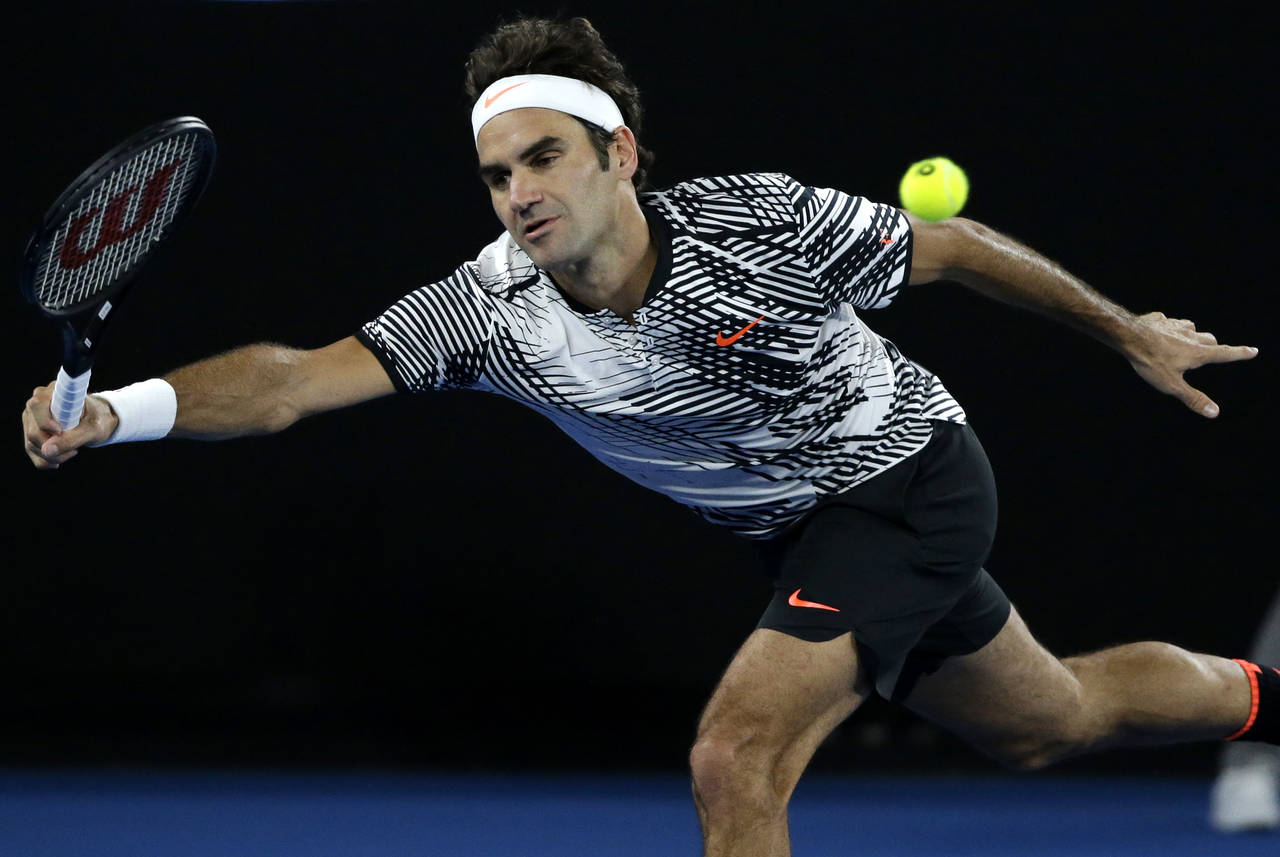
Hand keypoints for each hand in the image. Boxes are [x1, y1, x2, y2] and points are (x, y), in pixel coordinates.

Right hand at [22, 384, 118, 468]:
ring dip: (53, 456)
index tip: (60, 431)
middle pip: (33, 432)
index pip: (37, 405)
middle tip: (75, 449)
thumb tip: (47, 451)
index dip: (46, 422)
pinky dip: (46, 460)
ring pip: (31, 444)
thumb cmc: (97, 418)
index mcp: (52, 393)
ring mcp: (30, 418)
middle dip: (55, 447)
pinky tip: (61, 457)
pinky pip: (31, 451)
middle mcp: (36, 404)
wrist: (98, 420)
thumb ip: (73, 439)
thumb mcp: (93, 429)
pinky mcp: (30, 431)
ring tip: (72, 450)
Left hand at [1125, 312, 1257, 417]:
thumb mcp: (1172, 385)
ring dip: (1193, 336)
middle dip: (1213, 347)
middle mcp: (1191, 336)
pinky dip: (1172, 328)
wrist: (1129, 336)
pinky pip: (1171, 323)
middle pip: (1210, 340)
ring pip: (1192, 329)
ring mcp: (1176, 325)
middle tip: (1212, 352)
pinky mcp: (1161, 320)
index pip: (1224, 354)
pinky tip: (1162, 332)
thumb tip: (1215, 412)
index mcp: (1197, 353)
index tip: (1253, 351)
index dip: (1239, 354)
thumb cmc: (1151, 362)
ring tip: (1186, 343)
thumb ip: (1193, 398)